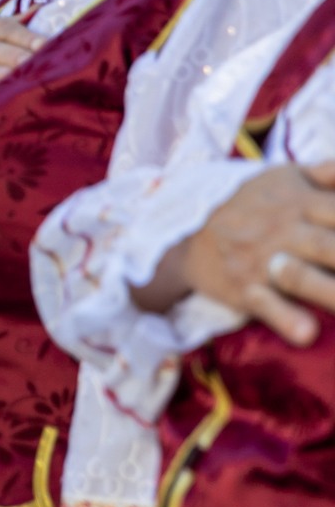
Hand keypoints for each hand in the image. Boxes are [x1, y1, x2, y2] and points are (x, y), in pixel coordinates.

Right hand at [136, 161, 334, 346]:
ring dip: (334, 292)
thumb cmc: (249, 204)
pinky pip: (266, 305)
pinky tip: (308, 333)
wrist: (185, 232)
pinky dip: (286, 319)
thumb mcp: (283, 177)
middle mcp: (284, 229)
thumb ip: (327, 173)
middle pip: (332, 246)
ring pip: (305, 277)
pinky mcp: (245, 289)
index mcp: (300, 201)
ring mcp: (263, 260)